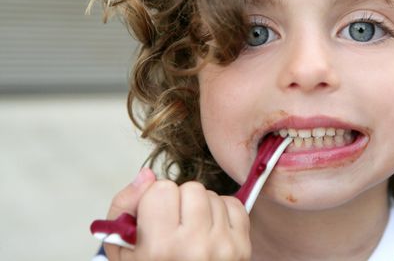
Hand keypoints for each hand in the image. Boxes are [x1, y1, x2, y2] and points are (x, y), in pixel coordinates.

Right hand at [104, 168, 250, 260]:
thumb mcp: (122, 247)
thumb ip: (124, 205)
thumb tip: (148, 174)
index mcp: (159, 248)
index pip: (162, 188)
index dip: (154, 200)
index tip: (154, 219)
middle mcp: (194, 248)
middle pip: (191, 188)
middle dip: (180, 201)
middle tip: (174, 225)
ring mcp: (222, 247)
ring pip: (212, 195)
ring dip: (200, 207)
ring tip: (191, 231)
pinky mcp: (242, 247)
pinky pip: (234, 205)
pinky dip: (222, 212)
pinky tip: (209, 231)